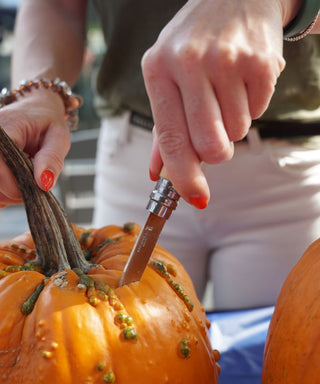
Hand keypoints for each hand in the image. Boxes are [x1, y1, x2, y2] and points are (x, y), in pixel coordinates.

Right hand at [0, 89, 70, 206]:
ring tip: (27, 177)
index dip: (18, 187)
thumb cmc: (48, 122)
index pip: (0, 169)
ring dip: (9, 192)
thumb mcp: (58, 138)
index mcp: (5, 129)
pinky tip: (16, 180)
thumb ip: (51, 159)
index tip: (36, 187)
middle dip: (16, 191)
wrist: (36, 109)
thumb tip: (44, 183)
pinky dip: (5, 189)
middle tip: (35, 181)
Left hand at [142, 0, 285, 206]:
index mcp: (158, 69)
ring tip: (226, 91)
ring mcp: (227, 60)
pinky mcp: (260, 61)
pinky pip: (258, 112)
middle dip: (216, 152)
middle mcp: (189, 62)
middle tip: (215, 132)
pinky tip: (243, 80)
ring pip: (236, 132)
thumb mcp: (167, 75)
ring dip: (233, 124)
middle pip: (210, 146)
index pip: (172, 139)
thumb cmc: (195, 43)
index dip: (185, 176)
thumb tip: (158, 174)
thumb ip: (164, 128)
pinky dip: (252, 105)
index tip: (197, 199)